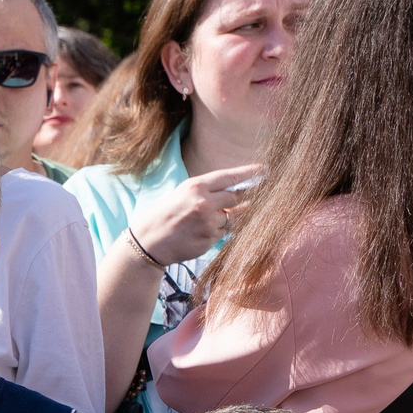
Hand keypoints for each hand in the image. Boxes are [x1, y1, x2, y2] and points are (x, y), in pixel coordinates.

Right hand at [127, 163, 259, 269]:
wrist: (149, 242)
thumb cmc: (166, 214)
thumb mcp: (183, 193)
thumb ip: (209, 190)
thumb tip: (238, 190)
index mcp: (196, 187)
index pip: (230, 177)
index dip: (249, 174)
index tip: (264, 170)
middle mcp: (204, 203)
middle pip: (235, 199)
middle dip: (233, 202)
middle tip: (222, 205)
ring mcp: (208, 223)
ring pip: (230, 218)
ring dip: (222, 219)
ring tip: (200, 222)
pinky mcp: (209, 239)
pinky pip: (223, 233)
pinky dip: (216, 232)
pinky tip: (198, 233)